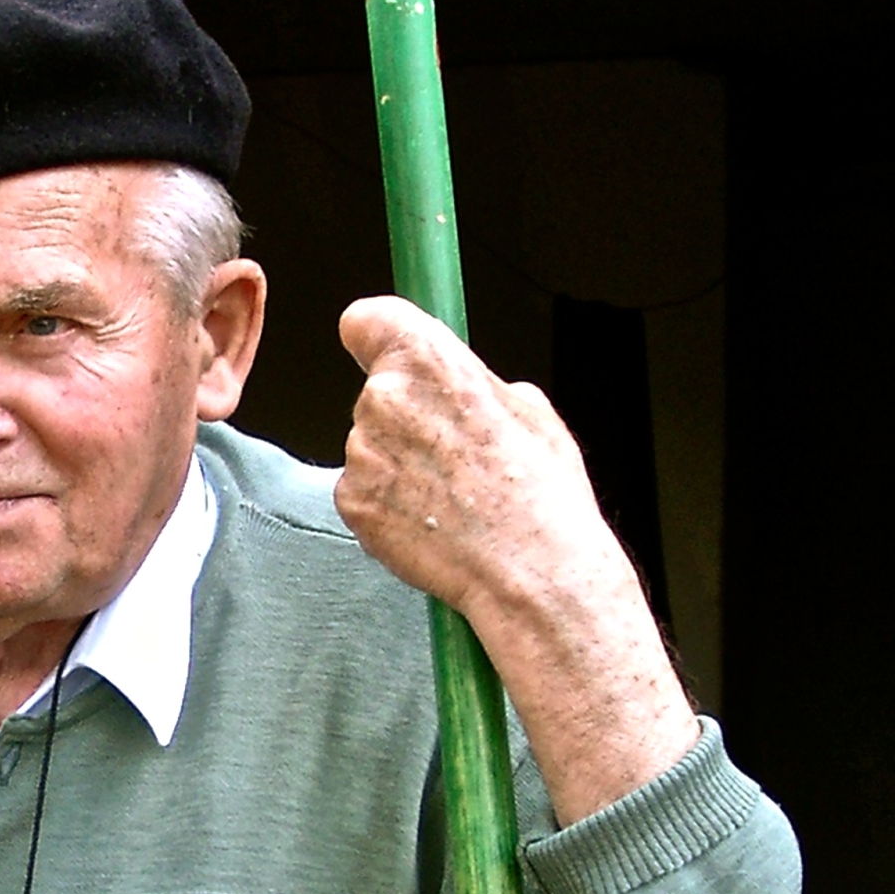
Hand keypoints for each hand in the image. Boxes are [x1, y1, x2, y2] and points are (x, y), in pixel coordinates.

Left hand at [334, 296, 697, 824]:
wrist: (531, 574)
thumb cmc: (542, 495)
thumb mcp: (531, 412)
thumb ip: (478, 383)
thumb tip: (462, 385)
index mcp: (428, 360)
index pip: (365, 320)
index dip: (377, 339)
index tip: (386, 353)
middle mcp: (383, 398)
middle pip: (375, 393)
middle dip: (405, 419)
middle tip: (454, 456)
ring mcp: (361, 454)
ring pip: (369, 447)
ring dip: (397, 466)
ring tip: (450, 498)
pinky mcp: (352, 503)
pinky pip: (362, 492)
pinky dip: (386, 506)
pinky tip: (430, 524)